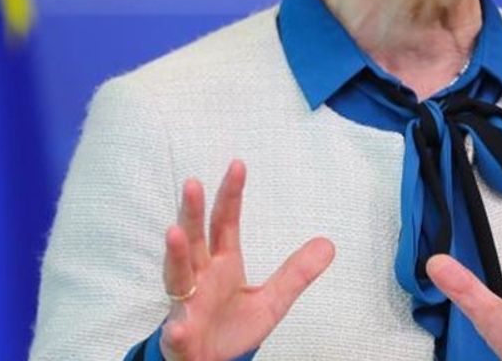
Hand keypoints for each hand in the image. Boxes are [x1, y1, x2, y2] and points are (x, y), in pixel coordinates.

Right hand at [159, 160, 335, 360]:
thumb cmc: (232, 327)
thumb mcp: (272, 300)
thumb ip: (296, 273)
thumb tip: (329, 244)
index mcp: (222, 264)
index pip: (225, 223)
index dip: (230, 195)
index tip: (238, 165)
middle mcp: (199, 277)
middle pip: (195, 240)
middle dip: (192, 213)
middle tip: (192, 184)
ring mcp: (186, 304)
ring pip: (176, 276)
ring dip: (174, 256)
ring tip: (173, 233)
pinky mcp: (181, 337)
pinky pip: (177, 332)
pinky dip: (177, 329)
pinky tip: (178, 326)